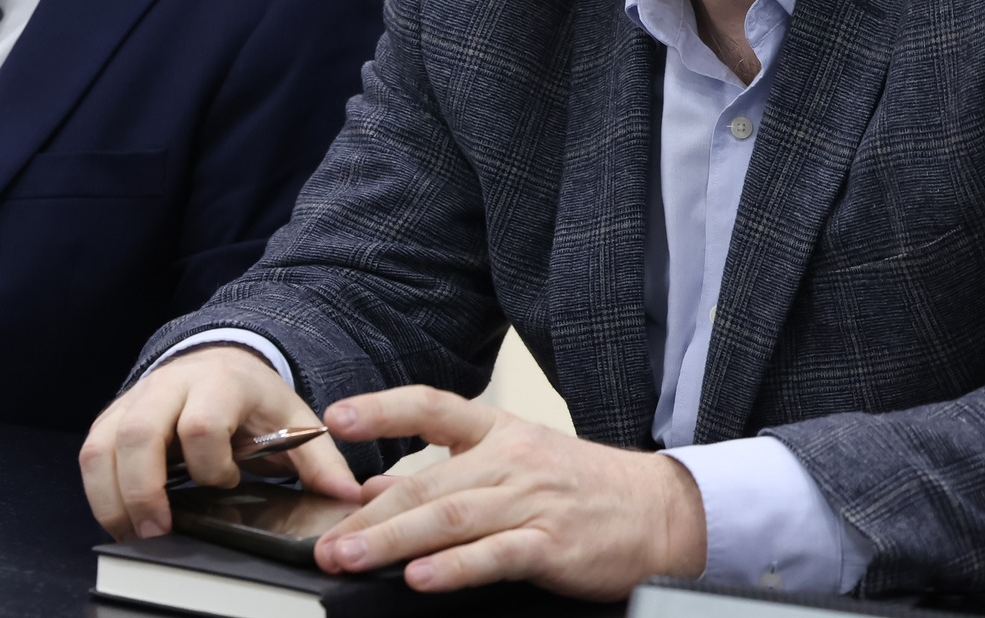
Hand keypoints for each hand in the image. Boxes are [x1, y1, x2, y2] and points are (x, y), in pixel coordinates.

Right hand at [80, 345, 359, 541]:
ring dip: (114, 498)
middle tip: (160, 532)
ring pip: (101, 447)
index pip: (202, 423)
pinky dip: (100, 495)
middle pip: (140, 434)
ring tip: (138, 536)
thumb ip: (319, 459)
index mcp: (219, 382)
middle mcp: (168, 386)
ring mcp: (133, 401)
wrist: (219, 360)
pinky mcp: (111, 419)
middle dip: (144, 490)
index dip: (212, 466)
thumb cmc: (256, 401)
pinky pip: (90, 457)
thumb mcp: (294, 421)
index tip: (228, 485)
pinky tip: (123, 522)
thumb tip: (347, 495)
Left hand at [315, 385, 704, 599]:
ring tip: (351, 557)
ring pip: (450, 517)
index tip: (333, 418)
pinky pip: (494, 554)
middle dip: (369, 514)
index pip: (430, 406)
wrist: (659, 511)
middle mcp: (509, 459)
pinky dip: (454, 567)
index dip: (381, 409)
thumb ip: (447, 472)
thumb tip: (380, 485)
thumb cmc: (581, 488)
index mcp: (498, 431)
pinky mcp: (551, 544)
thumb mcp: (513, 462)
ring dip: (393, 541)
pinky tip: (420, 578)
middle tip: (325, 539)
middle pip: (428, 481)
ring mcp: (531, 500)